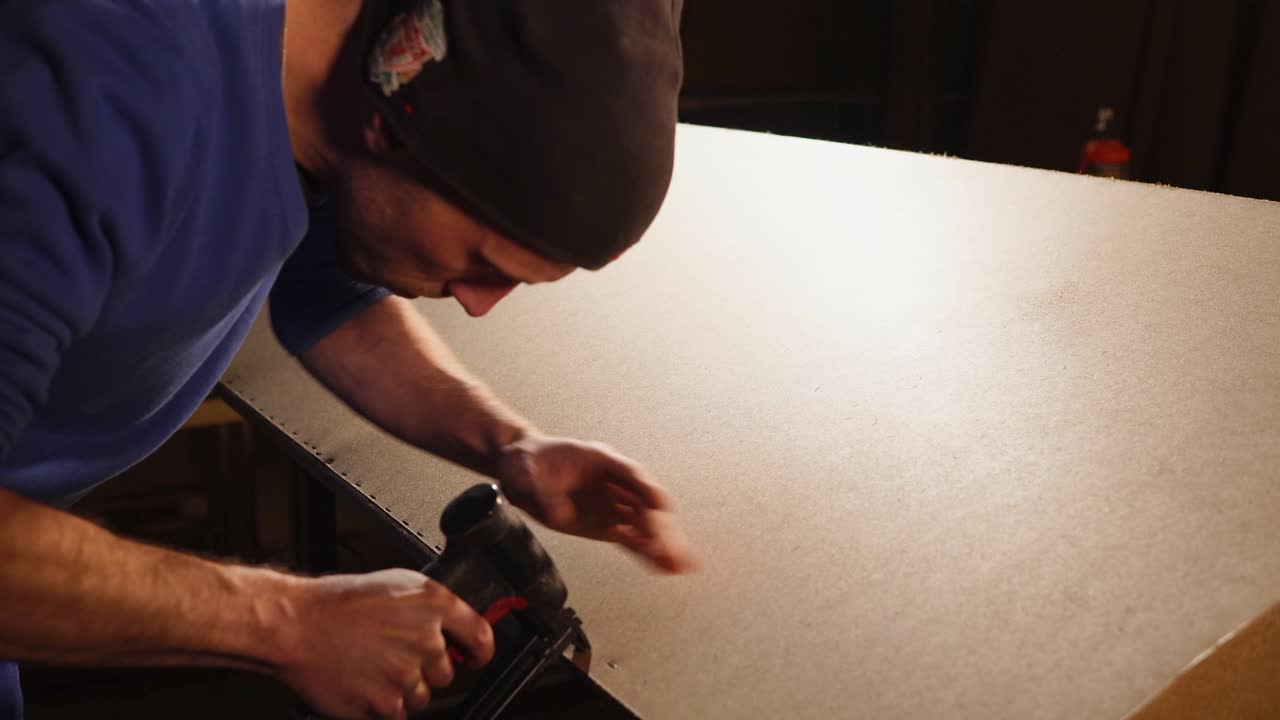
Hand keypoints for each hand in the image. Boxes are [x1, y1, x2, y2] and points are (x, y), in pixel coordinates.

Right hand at [276, 569, 494, 718]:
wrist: (296, 625)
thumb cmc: (337, 602)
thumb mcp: (396, 585)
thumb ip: (430, 607)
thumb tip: (453, 627)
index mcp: (433, 604)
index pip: (480, 636)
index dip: (480, 652)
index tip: (475, 658)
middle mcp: (425, 639)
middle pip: (446, 672)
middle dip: (425, 669)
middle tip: (394, 655)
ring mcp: (406, 674)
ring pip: (422, 696)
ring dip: (403, 689)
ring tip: (373, 667)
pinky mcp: (385, 703)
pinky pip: (398, 714)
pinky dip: (383, 706)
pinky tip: (365, 683)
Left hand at [497, 434, 698, 573]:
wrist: (519, 470)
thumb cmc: (525, 461)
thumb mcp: (522, 471)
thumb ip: (540, 491)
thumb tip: (561, 514)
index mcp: (599, 460)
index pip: (630, 473)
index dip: (646, 489)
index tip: (660, 505)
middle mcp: (612, 483)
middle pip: (643, 503)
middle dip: (659, 526)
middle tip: (673, 548)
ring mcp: (611, 504)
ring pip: (643, 525)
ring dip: (662, 544)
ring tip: (681, 565)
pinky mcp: (606, 524)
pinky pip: (631, 539)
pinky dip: (648, 553)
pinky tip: (665, 567)